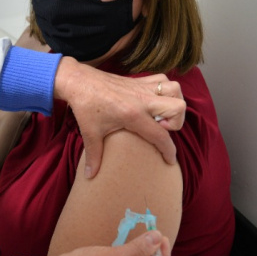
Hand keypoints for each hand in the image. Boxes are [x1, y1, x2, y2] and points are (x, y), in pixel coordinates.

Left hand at [54, 57, 185, 177]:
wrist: (78, 81)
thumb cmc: (85, 106)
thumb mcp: (89, 133)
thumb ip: (94, 156)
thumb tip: (90, 176)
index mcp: (132, 115)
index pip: (161, 135)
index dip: (169, 151)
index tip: (169, 160)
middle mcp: (142, 99)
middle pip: (178, 107)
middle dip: (176, 122)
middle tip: (160, 128)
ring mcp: (142, 87)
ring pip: (174, 89)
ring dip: (173, 102)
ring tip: (160, 113)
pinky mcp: (139, 80)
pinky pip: (163, 79)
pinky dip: (165, 89)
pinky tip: (154, 100)